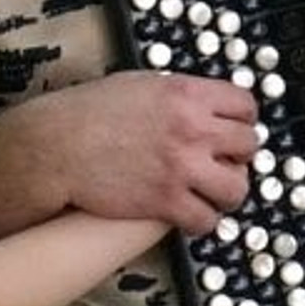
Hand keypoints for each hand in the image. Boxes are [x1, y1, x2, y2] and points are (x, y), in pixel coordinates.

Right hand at [36, 71, 258, 235]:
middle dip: (238, 155)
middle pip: (249, 145)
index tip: (237, 129)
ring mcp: (182, 167)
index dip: (244, 120)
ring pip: (237, 188)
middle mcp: (192, 129)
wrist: (55, 147)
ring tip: (213, 193)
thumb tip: (196, 100)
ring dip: (228, 191)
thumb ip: (175, 93)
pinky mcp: (166, 202)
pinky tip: (191, 215)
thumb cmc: (85, 113)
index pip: (246, 105)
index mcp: (186, 94)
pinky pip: (207, 220)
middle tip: (224, 162)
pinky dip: (203, 221)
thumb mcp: (138, 84)